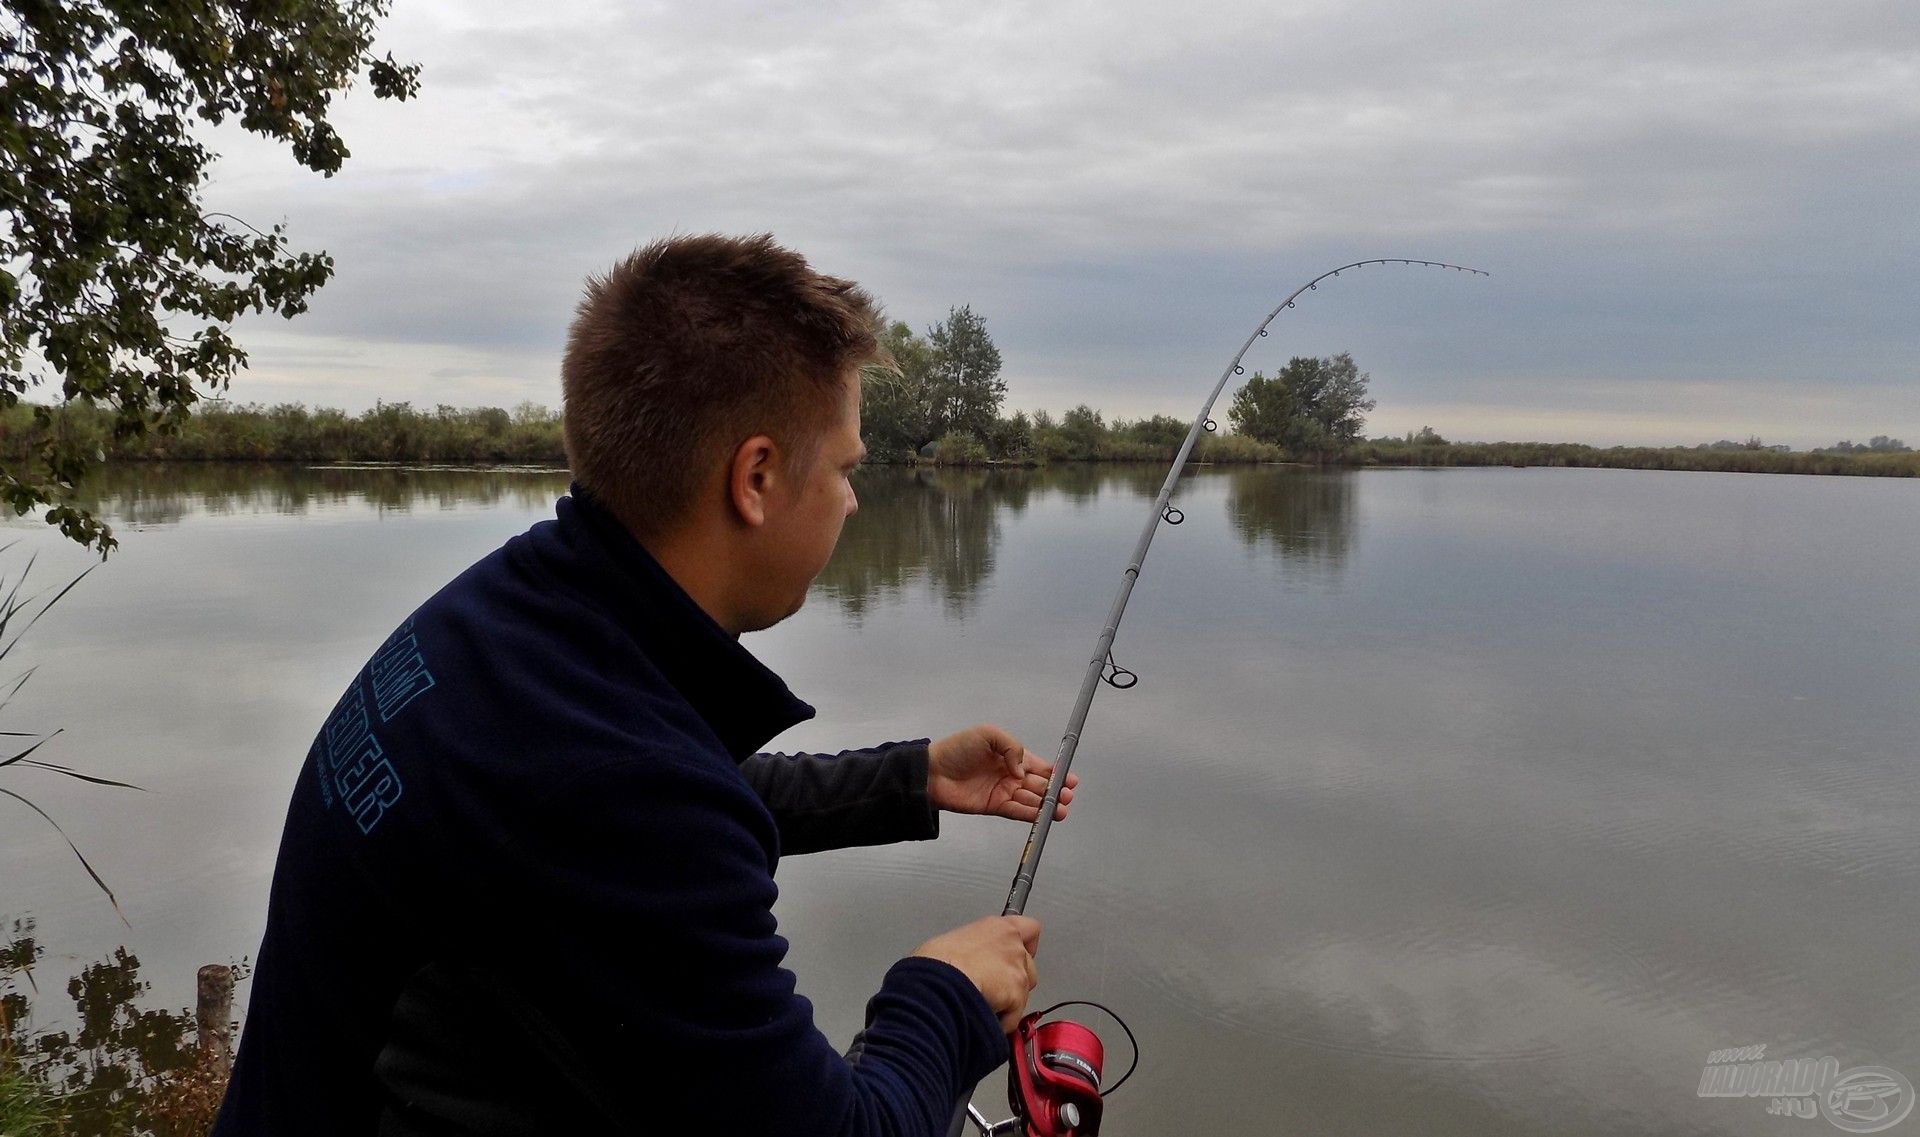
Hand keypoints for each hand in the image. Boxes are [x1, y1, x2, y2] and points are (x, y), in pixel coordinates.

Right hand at [913, 915, 1041, 1033]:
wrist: (939, 982)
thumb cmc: (935, 964)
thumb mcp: (951, 943)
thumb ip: (972, 949)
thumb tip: (964, 963)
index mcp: (996, 928)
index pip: (1029, 928)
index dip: (1026, 944)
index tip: (1019, 953)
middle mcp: (1012, 946)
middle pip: (1028, 965)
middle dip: (1015, 979)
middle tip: (995, 988)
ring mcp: (1017, 970)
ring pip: (1024, 992)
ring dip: (1010, 1002)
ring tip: (985, 1005)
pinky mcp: (1017, 995)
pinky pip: (1014, 1016)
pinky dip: (1002, 1022)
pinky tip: (984, 1017)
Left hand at [927, 723, 1077, 821]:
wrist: (932, 772)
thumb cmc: (957, 749)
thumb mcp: (988, 734)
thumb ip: (1012, 748)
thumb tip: (1022, 771)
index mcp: (1011, 756)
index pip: (1039, 766)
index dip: (1056, 772)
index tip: (1070, 779)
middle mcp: (1010, 774)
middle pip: (1039, 785)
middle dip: (1056, 791)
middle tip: (1067, 795)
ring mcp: (1003, 791)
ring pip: (1031, 800)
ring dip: (1047, 805)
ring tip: (1061, 809)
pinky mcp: (994, 806)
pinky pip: (1016, 811)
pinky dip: (1030, 814)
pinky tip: (1043, 815)